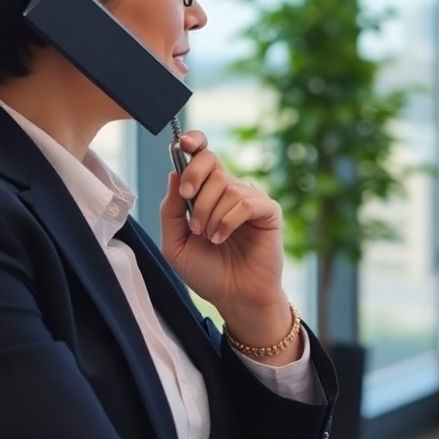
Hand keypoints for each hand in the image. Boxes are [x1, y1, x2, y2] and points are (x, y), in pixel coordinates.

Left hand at [159, 130, 292, 354]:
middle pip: (211, 161)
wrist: (233, 298)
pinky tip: (222, 237)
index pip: (203, 154)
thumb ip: (170, 210)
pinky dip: (228, 220)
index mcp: (207, 192)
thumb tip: (174, 173)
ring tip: (209, 238)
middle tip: (188, 207)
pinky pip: (245, 202)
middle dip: (194, 180)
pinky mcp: (268, 212)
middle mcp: (229, 190)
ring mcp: (250, 199)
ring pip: (225, 186)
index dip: (194, 141)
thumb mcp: (175, 243)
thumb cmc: (207, 273)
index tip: (181, 143)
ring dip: (209, 214)